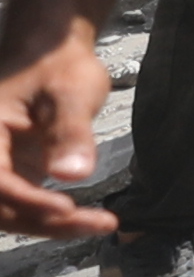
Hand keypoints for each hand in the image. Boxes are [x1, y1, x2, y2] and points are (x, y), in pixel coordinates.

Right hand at [0, 27, 114, 243]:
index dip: (28, 201)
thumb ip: (70, 133)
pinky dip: (51, 216)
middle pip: (0, 205)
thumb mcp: (71, 92)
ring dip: (49, 224)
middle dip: (44, 221)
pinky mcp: (14, 171)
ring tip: (100, 223)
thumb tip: (72, 174)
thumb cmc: (59, 64)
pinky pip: (23, 203)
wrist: (53, 52)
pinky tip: (87, 219)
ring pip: (9, 210)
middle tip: (97, 223)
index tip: (66, 208)